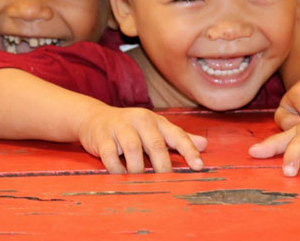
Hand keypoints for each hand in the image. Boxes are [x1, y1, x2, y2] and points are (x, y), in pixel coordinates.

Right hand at [77, 106, 206, 173]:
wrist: (94, 118)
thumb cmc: (130, 127)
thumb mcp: (155, 128)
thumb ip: (178, 137)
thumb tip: (205, 144)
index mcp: (155, 120)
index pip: (177, 134)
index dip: (189, 150)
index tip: (199, 167)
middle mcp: (140, 120)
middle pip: (155, 144)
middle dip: (163, 166)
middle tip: (166, 182)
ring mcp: (120, 127)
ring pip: (133, 149)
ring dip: (138, 169)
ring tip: (141, 181)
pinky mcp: (102, 137)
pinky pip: (111, 156)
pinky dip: (117, 170)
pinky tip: (121, 177)